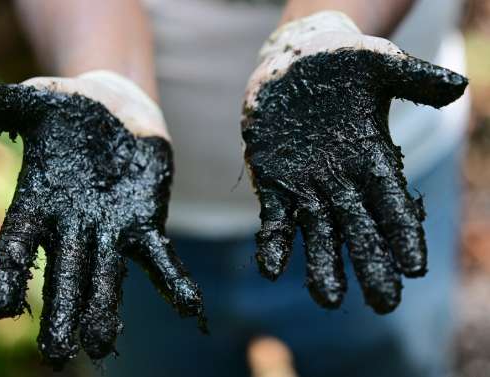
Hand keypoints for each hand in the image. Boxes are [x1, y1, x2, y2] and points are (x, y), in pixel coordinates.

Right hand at [0, 71, 204, 367]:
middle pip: (63, 274)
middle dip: (61, 311)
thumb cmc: (69, 110)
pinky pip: (160, 257)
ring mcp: (111, 230)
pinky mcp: (145, 224)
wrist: (116, 110)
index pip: (17, 244)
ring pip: (107, 276)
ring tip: (103, 343)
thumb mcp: (36, 101)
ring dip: (105, 310)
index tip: (1, 307)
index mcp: (37, 204)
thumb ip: (1, 105)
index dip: (9, 273)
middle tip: (58, 355)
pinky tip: (189, 307)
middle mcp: (71, 227)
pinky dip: (173, 282)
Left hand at [242, 11, 467, 313]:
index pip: (394, 204)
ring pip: (319, 236)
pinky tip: (272, 269)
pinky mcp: (274, 187)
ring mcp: (307, 189)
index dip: (404, 235)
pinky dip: (274, 245)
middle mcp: (343, 183)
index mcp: (372, 160)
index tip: (415, 267)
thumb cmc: (340, 66)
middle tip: (383, 303)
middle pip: (361, 231)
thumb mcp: (378, 65)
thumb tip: (457, 86)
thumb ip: (413, 79)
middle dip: (371, 265)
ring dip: (322, 267)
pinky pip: (274, 223)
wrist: (293, 66)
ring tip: (328, 299)